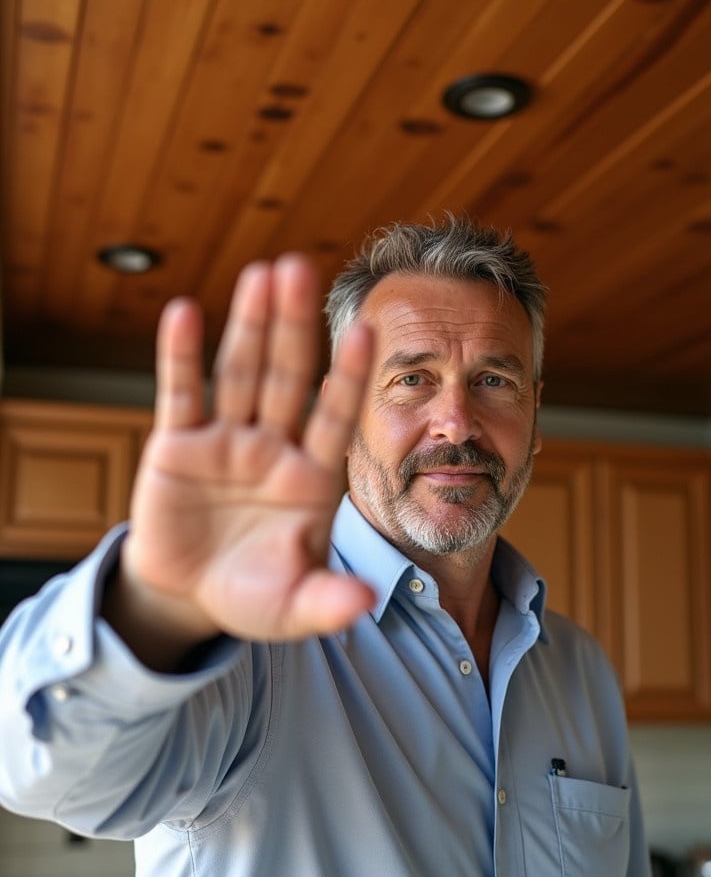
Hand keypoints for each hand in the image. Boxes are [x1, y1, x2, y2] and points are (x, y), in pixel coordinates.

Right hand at [114, 255, 374, 657]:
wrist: (189, 596)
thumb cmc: (251, 595)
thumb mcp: (294, 607)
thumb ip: (329, 602)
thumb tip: (365, 606)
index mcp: (311, 478)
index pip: (334, 416)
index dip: (347, 377)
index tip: (366, 331)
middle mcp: (273, 448)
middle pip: (288, 377)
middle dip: (295, 326)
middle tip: (303, 269)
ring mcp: (226, 441)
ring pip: (241, 373)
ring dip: (250, 325)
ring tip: (262, 272)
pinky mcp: (177, 446)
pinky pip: (181, 394)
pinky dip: (181, 356)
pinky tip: (186, 312)